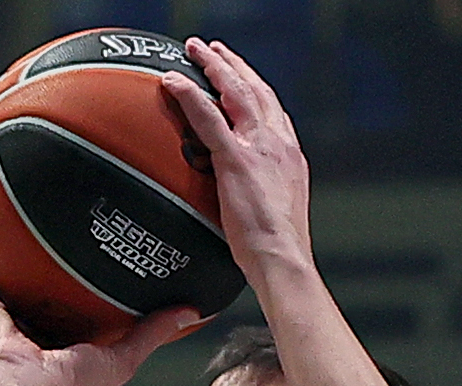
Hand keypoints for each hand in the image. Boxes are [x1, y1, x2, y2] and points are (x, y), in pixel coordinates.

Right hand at [0, 234, 202, 385]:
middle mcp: (36, 325)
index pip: (80, 309)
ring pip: (6, 278)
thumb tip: (194, 310)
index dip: (91, 290)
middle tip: (57, 233)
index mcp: (67, 339)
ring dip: (2, 256)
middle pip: (43, 289)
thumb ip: (154, 332)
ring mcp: (8, 316)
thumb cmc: (71, 385)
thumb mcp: (122, 356)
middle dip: (46, 268)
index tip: (101, 265)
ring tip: (2, 225)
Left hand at [163, 41, 311, 281]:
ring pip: (234, 91)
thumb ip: (262, 190)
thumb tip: (242, 197)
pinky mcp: (236, 159)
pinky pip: (207, 117)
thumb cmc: (277, 250)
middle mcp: (277, 142)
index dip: (254, 85)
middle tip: (212, 49)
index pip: (271, 108)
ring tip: (193, 51)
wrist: (284, 259)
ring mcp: (257, 147)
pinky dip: (189, 94)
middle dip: (233, 65)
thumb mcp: (277, 211)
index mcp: (288, 153)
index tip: (239, 74)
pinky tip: (172, 81)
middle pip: (255, 89)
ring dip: (212, 65)